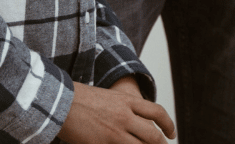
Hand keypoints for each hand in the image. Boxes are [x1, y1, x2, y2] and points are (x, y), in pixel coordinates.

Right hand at [58, 79, 174, 143]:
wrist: (62, 102)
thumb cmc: (83, 100)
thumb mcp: (110, 99)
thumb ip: (125, 109)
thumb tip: (139, 121)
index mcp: (127, 101)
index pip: (157, 112)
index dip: (168, 124)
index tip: (171, 134)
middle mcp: (124, 116)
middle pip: (152, 135)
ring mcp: (114, 133)